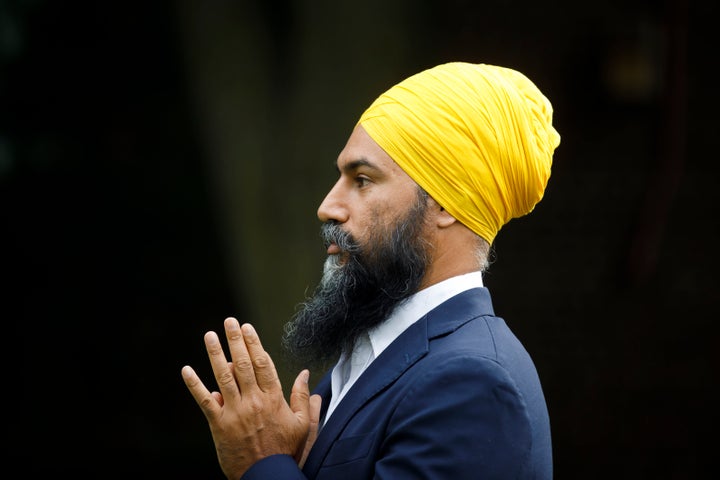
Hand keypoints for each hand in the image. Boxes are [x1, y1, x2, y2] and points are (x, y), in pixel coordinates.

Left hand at [181, 318, 318, 477]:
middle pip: (242, 364)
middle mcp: (253, 400)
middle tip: (230, 322)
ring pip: (223, 376)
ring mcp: (235, 412)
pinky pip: (205, 401)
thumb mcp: (302, 424)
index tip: (248, 328)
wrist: (267, 475)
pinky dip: (195, 385)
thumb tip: (305, 374)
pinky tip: (186, 370)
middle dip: (236, 340)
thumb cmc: (285, 450)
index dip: (254, 343)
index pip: (262, 363)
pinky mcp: (219, 425)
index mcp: (273, 398)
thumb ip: (302, 397)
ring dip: (215, 354)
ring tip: (210, 335)